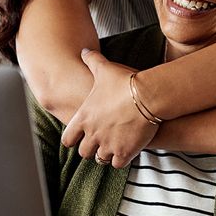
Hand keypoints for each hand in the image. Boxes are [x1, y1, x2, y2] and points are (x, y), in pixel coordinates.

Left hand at [60, 49, 157, 168]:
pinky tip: (126, 151)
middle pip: (84, 152)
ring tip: (113, 148)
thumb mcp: (104, 68)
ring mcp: (108, 145)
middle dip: (90, 148)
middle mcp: (92, 134)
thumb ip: (92, 60)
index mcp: (83, 118)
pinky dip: (121, 160)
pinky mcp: (125, 152)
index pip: (68, 139)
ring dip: (106, 154)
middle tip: (98, 143)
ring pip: (101, 159)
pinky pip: (118, 164)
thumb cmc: (125, 81)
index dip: (72, 140)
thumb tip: (84, 50)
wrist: (147, 95)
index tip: (77, 139)